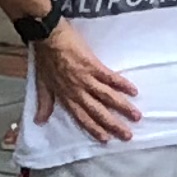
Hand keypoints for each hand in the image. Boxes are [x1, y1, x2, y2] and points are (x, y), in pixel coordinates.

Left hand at [28, 26, 140, 145]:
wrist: (48, 37)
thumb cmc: (45, 59)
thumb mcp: (42, 84)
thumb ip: (44, 103)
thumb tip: (40, 121)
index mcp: (66, 97)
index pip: (82, 117)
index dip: (94, 129)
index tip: (107, 140)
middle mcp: (78, 91)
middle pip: (98, 111)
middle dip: (113, 124)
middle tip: (128, 135)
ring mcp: (86, 78)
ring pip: (107, 96)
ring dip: (122, 107)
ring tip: (136, 116)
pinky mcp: (93, 65)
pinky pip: (110, 77)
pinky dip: (122, 84)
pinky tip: (134, 91)